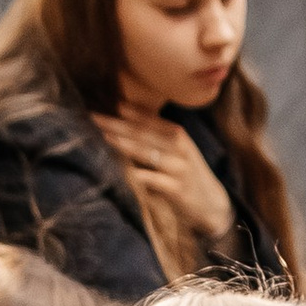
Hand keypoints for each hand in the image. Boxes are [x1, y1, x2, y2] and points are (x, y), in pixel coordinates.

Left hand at [94, 106, 234, 253]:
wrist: (211, 203)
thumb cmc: (185, 173)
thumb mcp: (175, 150)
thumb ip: (154, 136)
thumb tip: (122, 117)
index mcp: (177, 134)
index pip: (148, 119)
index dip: (127, 111)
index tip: (103, 103)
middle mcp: (179, 147)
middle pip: (143, 133)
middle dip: (117, 124)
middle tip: (93, 117)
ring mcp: (179, 168)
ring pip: (148, 153)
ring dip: (126, 144)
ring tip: (105, 137)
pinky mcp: (177, 189)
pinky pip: (155, 180)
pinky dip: (140, 175)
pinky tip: (125, 172)